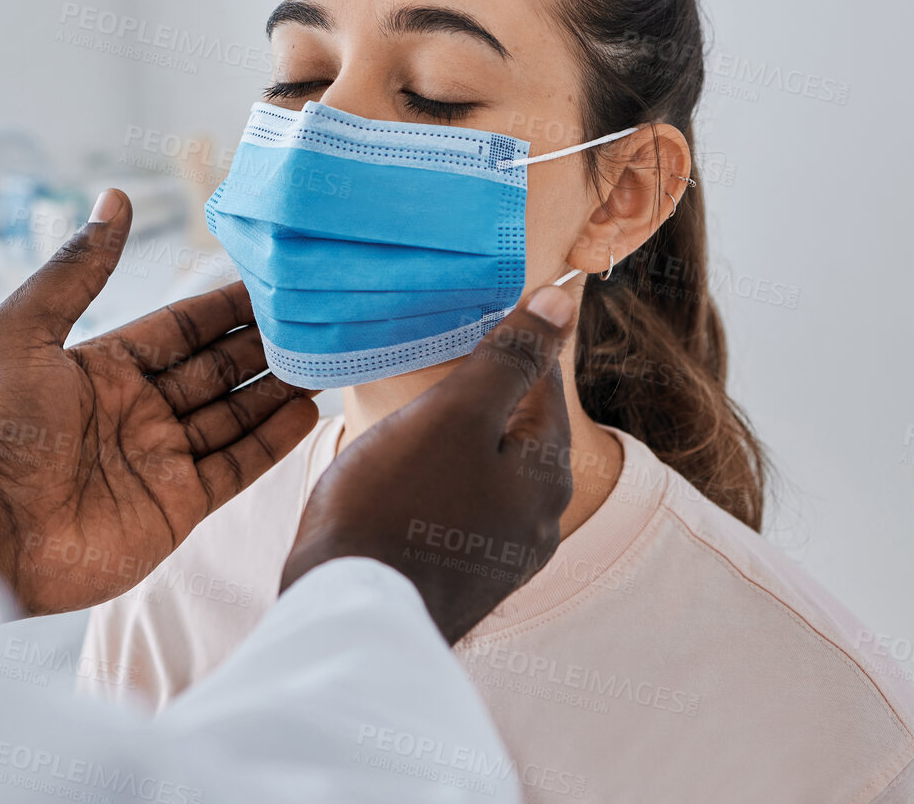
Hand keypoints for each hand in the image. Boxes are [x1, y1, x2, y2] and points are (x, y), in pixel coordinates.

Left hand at [0, 190, 320, 615]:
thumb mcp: (23, 331)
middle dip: (262, 345)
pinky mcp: (176, 507)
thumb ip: (77, 268)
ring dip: (276, 389)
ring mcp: (159, 458)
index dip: (224, 306)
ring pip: (233, 414)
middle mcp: (137, 409)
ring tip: (324, 360)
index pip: (180, 328)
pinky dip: (271, 441)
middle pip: (215, 369)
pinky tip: (306, 413)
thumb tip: (115, 197)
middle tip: (314, 318)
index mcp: (104, 367)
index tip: (271, 282)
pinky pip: (235, 466)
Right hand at [280, 285, 577, 645]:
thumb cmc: (395, 503)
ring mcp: (504, 560)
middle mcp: (540, 521)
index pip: (544, 384)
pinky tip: (404, 488)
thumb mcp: (453, 413)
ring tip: (412, 429)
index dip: (509, 345)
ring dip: (461, 449)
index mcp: (547, 473)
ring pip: (491, 478)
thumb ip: (509, 358)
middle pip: (520, 434)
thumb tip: (564, 301)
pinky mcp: (465, 584)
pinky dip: (441, 490)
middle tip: (433, 372)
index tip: (471, 322)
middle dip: (484, 401)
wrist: (349, 613)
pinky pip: (463, 516)